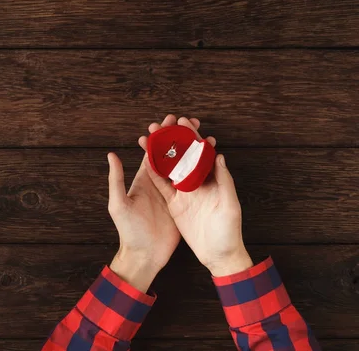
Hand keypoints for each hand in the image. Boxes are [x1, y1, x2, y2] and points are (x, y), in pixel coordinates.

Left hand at [107, 115, 201, 291]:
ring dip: (193, 151)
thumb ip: (116, 179)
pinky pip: (192, 184)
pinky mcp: (182, 204)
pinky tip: (211, 161)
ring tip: (206, 136)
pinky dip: (201, 171)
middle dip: (180, 138)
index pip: (153, 152)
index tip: (170, 119)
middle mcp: (158, 183)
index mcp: (143, 180)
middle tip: (191, 122)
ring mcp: (172, 193)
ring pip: (184, 167)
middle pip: (171, 155)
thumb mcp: (119, 204)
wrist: (144, 255)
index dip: (161, 136)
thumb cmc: (128, 230)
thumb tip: (111, 154)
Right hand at [139, 115, 252, 276]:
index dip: (191, 136)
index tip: (181, 121)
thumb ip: (224, 180)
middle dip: (171, 140)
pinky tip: (145, 161)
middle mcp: (197, 183)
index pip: (200, 152)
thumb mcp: (230, 204)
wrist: (218, 255)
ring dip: (159, 153)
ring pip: (169, 168)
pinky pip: (162, 186)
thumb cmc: (229, 231)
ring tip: (148, 138)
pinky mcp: (175, 204)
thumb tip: (218, 155)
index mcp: (211, 179)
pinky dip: (154, 174)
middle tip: (159, 125)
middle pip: (182, 156)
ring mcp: (184, 193)